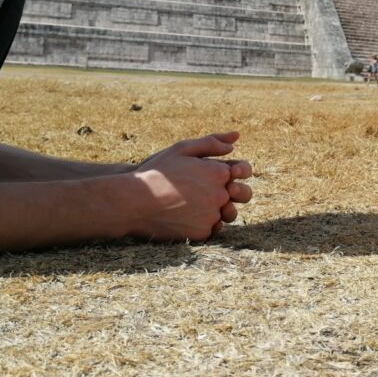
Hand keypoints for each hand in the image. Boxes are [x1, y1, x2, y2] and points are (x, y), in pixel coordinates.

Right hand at [128, 132, 252, 240]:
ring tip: (199, 204)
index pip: (242, 171)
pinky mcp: (203, 233)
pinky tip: (188, 216)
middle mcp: (221, 195)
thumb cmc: (157, 172)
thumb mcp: (182, 149)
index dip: (234, 171)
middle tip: (215, 191)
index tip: (223, 173)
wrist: (134, 202)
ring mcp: (213, 215)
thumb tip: (233, 144)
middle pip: (244, 195)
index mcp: (219, 172)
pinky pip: (213, 228)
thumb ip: (211, 143)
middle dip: (235, 192)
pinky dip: (205, 223)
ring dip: (220, 209)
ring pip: (228, 213)